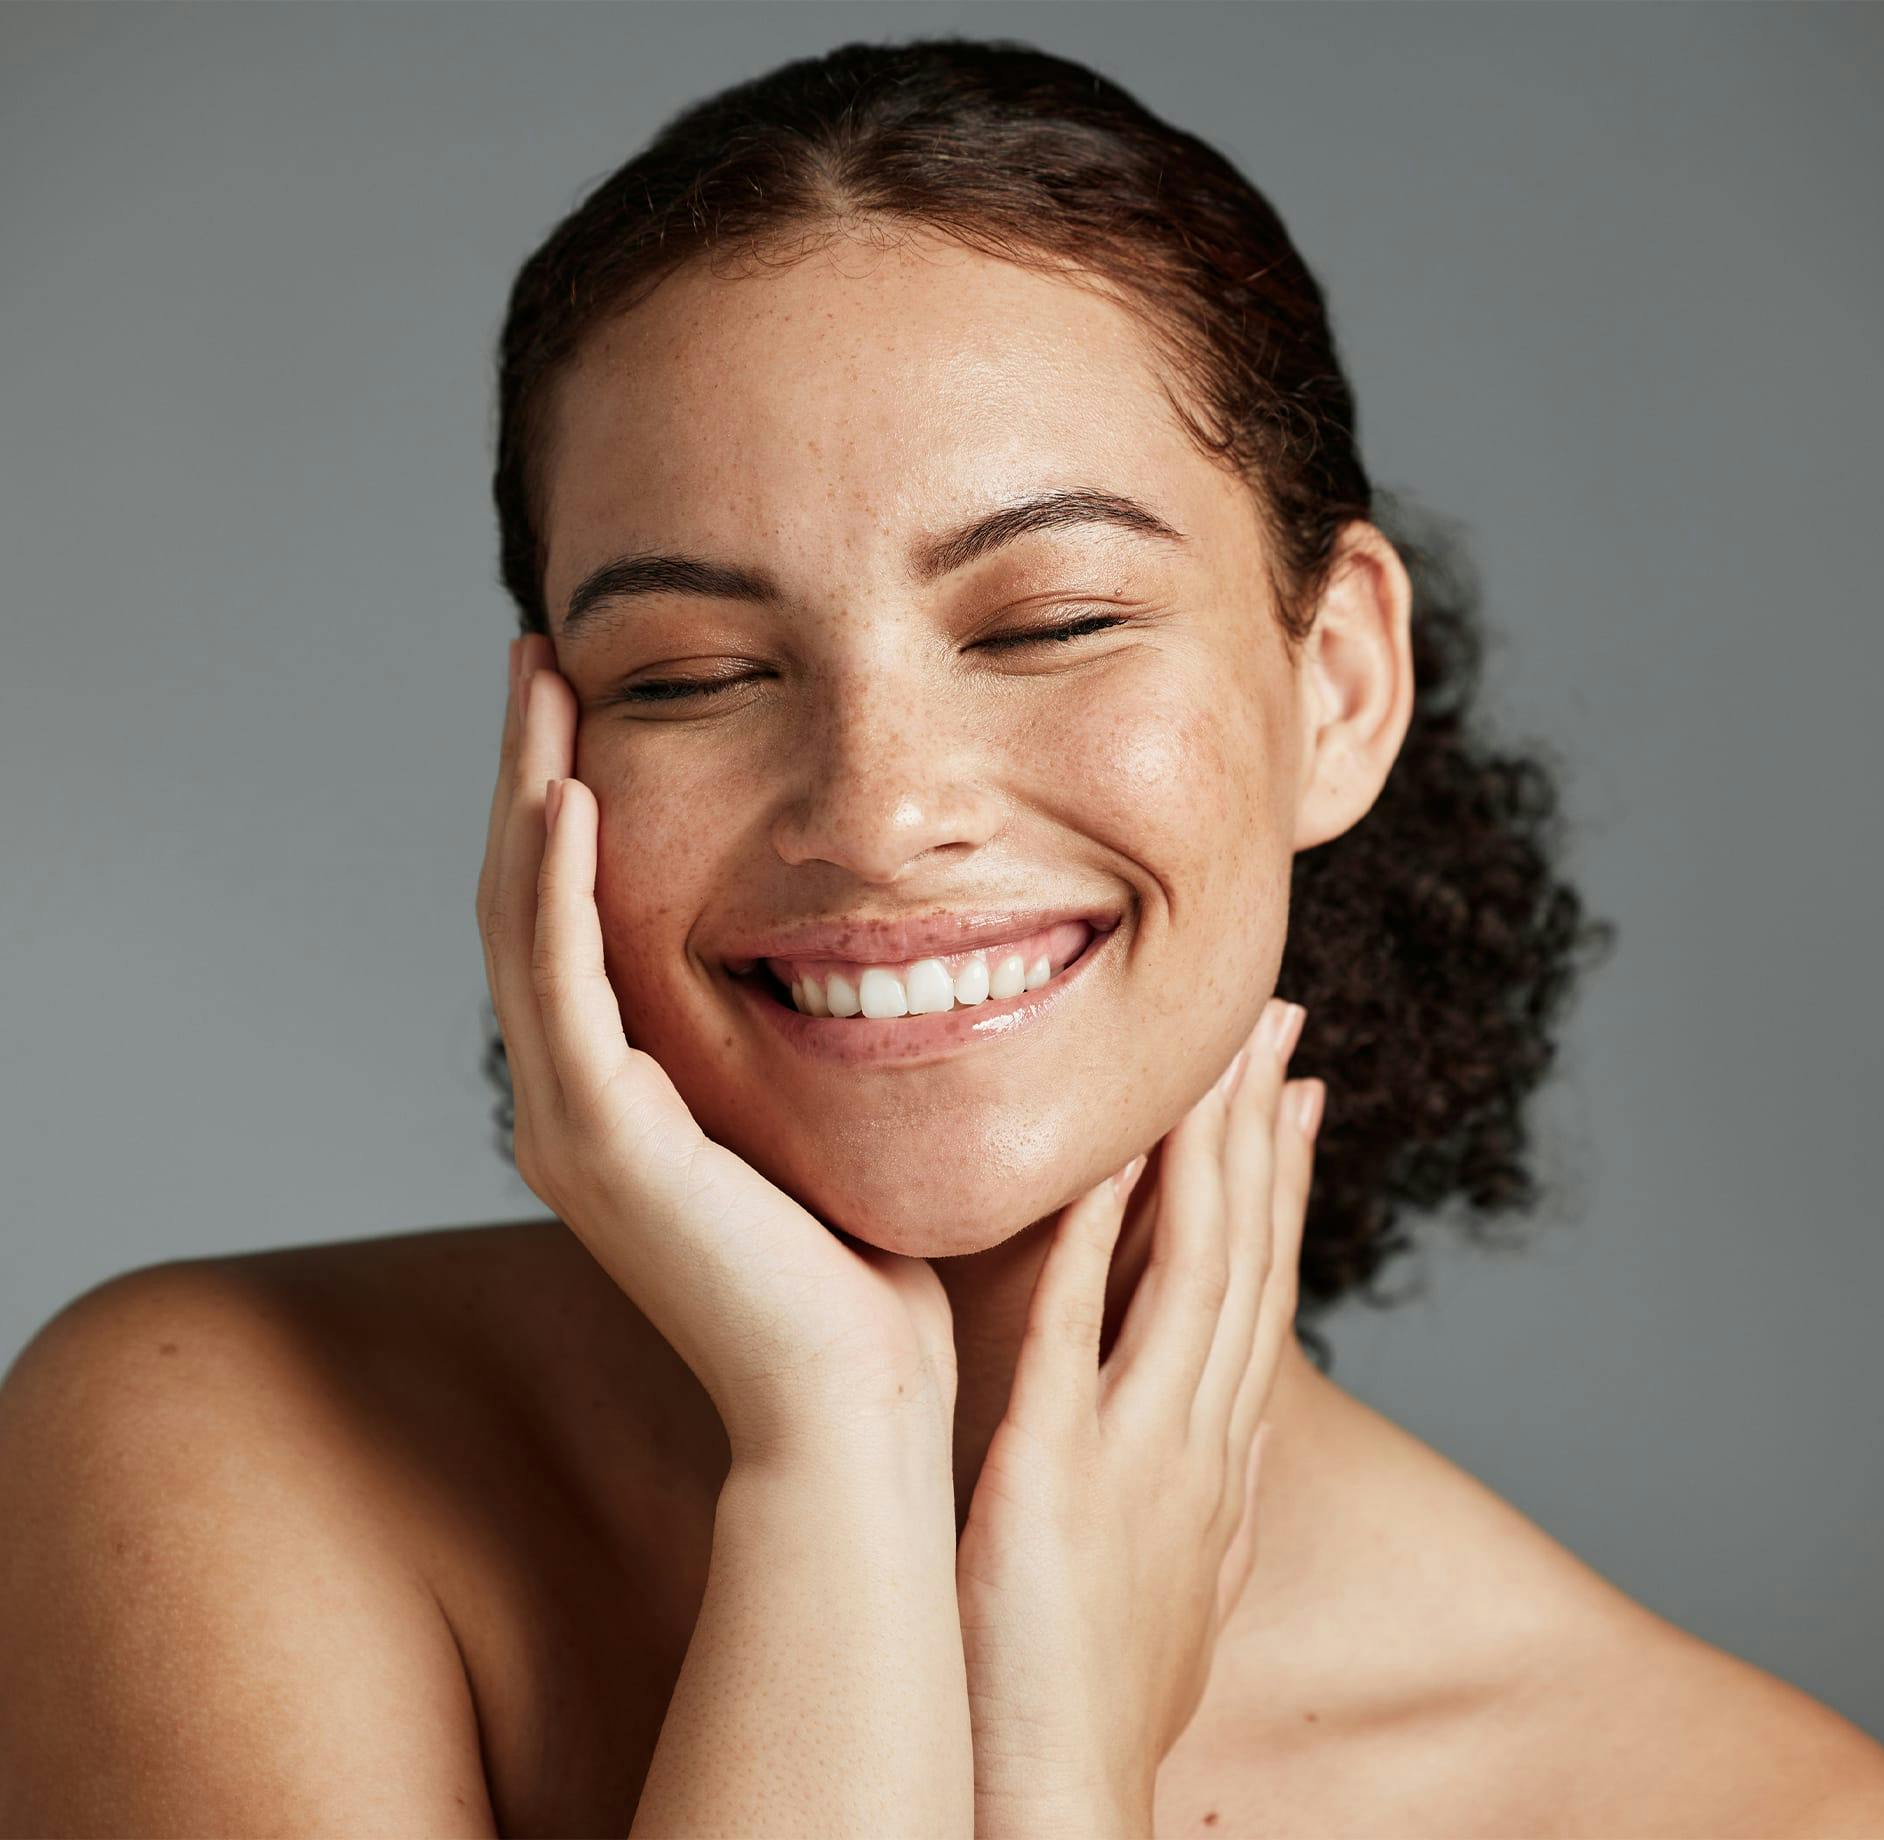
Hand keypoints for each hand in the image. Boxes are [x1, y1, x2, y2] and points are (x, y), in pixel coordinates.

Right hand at [476, 635, 958, 1463]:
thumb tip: (881, 937)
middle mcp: (574, 1101)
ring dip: (528, 793)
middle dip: (533, 770)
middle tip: (543, 656)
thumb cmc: (869, 1268)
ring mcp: (574, 1123)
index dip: (572, 805)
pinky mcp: (601, 1143)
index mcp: (622, 1095)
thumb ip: (819, 1028)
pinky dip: (557, 886)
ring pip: (523, 924)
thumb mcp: (832, 1114)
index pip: (576, 919)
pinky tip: (570, 793)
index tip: (595, 702)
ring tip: (540, 680)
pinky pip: (561, 986)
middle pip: (528, 901)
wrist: (858, 1403)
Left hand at [954, 996, 1319, 1838]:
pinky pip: (1080, 1327)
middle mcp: (1201, 1441)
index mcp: (1219, 1459)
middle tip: (1276, 1027)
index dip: (1282, 1187)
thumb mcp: (1172, 1579)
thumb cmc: (1097, 1697)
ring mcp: (1140, 1453)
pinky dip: (1094, 1235)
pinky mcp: (1057, 1472)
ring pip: (1193, 1270)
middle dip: (1264, 1134)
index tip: (1292, 1095)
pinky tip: (1101, 1156)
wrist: (1063, 1807)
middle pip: (1247, 1256)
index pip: (1263, 1292)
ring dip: (1207, 1153)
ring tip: (1216, 1052)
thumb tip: (1215, 1442)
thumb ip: (1191, 1492)